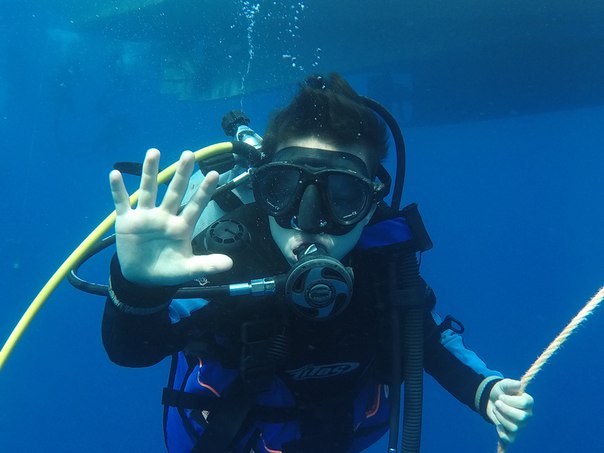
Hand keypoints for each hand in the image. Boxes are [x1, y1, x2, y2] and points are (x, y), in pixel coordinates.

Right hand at [109, 148, 232, 285]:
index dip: (205, 190)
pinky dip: (118, 190)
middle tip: (189, 154)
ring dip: (150, 172)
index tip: (214, 173)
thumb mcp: (188, 269)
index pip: (195, 205)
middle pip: (174, 191)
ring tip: (154, 152)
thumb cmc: (168, 270)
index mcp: (181, 226)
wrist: (141, 278)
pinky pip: (121, 203)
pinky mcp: (127, 221)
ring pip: (149, 190)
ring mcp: (145, 217)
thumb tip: (230, 264)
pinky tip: (115, 175)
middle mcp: (165, 216)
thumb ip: (207, 264)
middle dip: (181, 173)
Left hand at [487, 378, 533, 444]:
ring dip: (501, 417)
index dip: (511, 400)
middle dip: (505, 409)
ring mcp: (520, 426)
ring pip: (514, 427)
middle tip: (497, 402)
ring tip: (496, 409)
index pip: (525, 404)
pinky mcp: (512, 434)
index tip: (501, 396)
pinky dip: (502, 433)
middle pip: (521, 417)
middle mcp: (527, 415)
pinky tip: (498, 425)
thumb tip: (519, 384)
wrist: (491, 399)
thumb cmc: (502, 391)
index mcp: (528, 402)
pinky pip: (509, 439)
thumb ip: (511, 384)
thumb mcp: (504, 384)